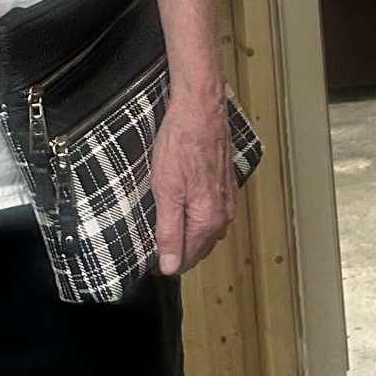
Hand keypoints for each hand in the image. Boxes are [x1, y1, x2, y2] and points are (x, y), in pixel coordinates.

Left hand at [151, 88, 235, 276]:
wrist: (200, 109)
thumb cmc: (180, 145)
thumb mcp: (166, 190)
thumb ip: (169, 231)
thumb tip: (170, 266)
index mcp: (207, 220)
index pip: (187, 259)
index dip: (166, 264)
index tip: (147, 262)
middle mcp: (223, 214)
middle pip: (200, 248)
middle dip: (179, 253)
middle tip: (153, 249)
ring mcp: (227, 198)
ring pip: (209, 231)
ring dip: (190, 237)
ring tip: (167, 232)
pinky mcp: (226, 183)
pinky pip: (214, 212)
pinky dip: (199, 219)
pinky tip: (187, 210)